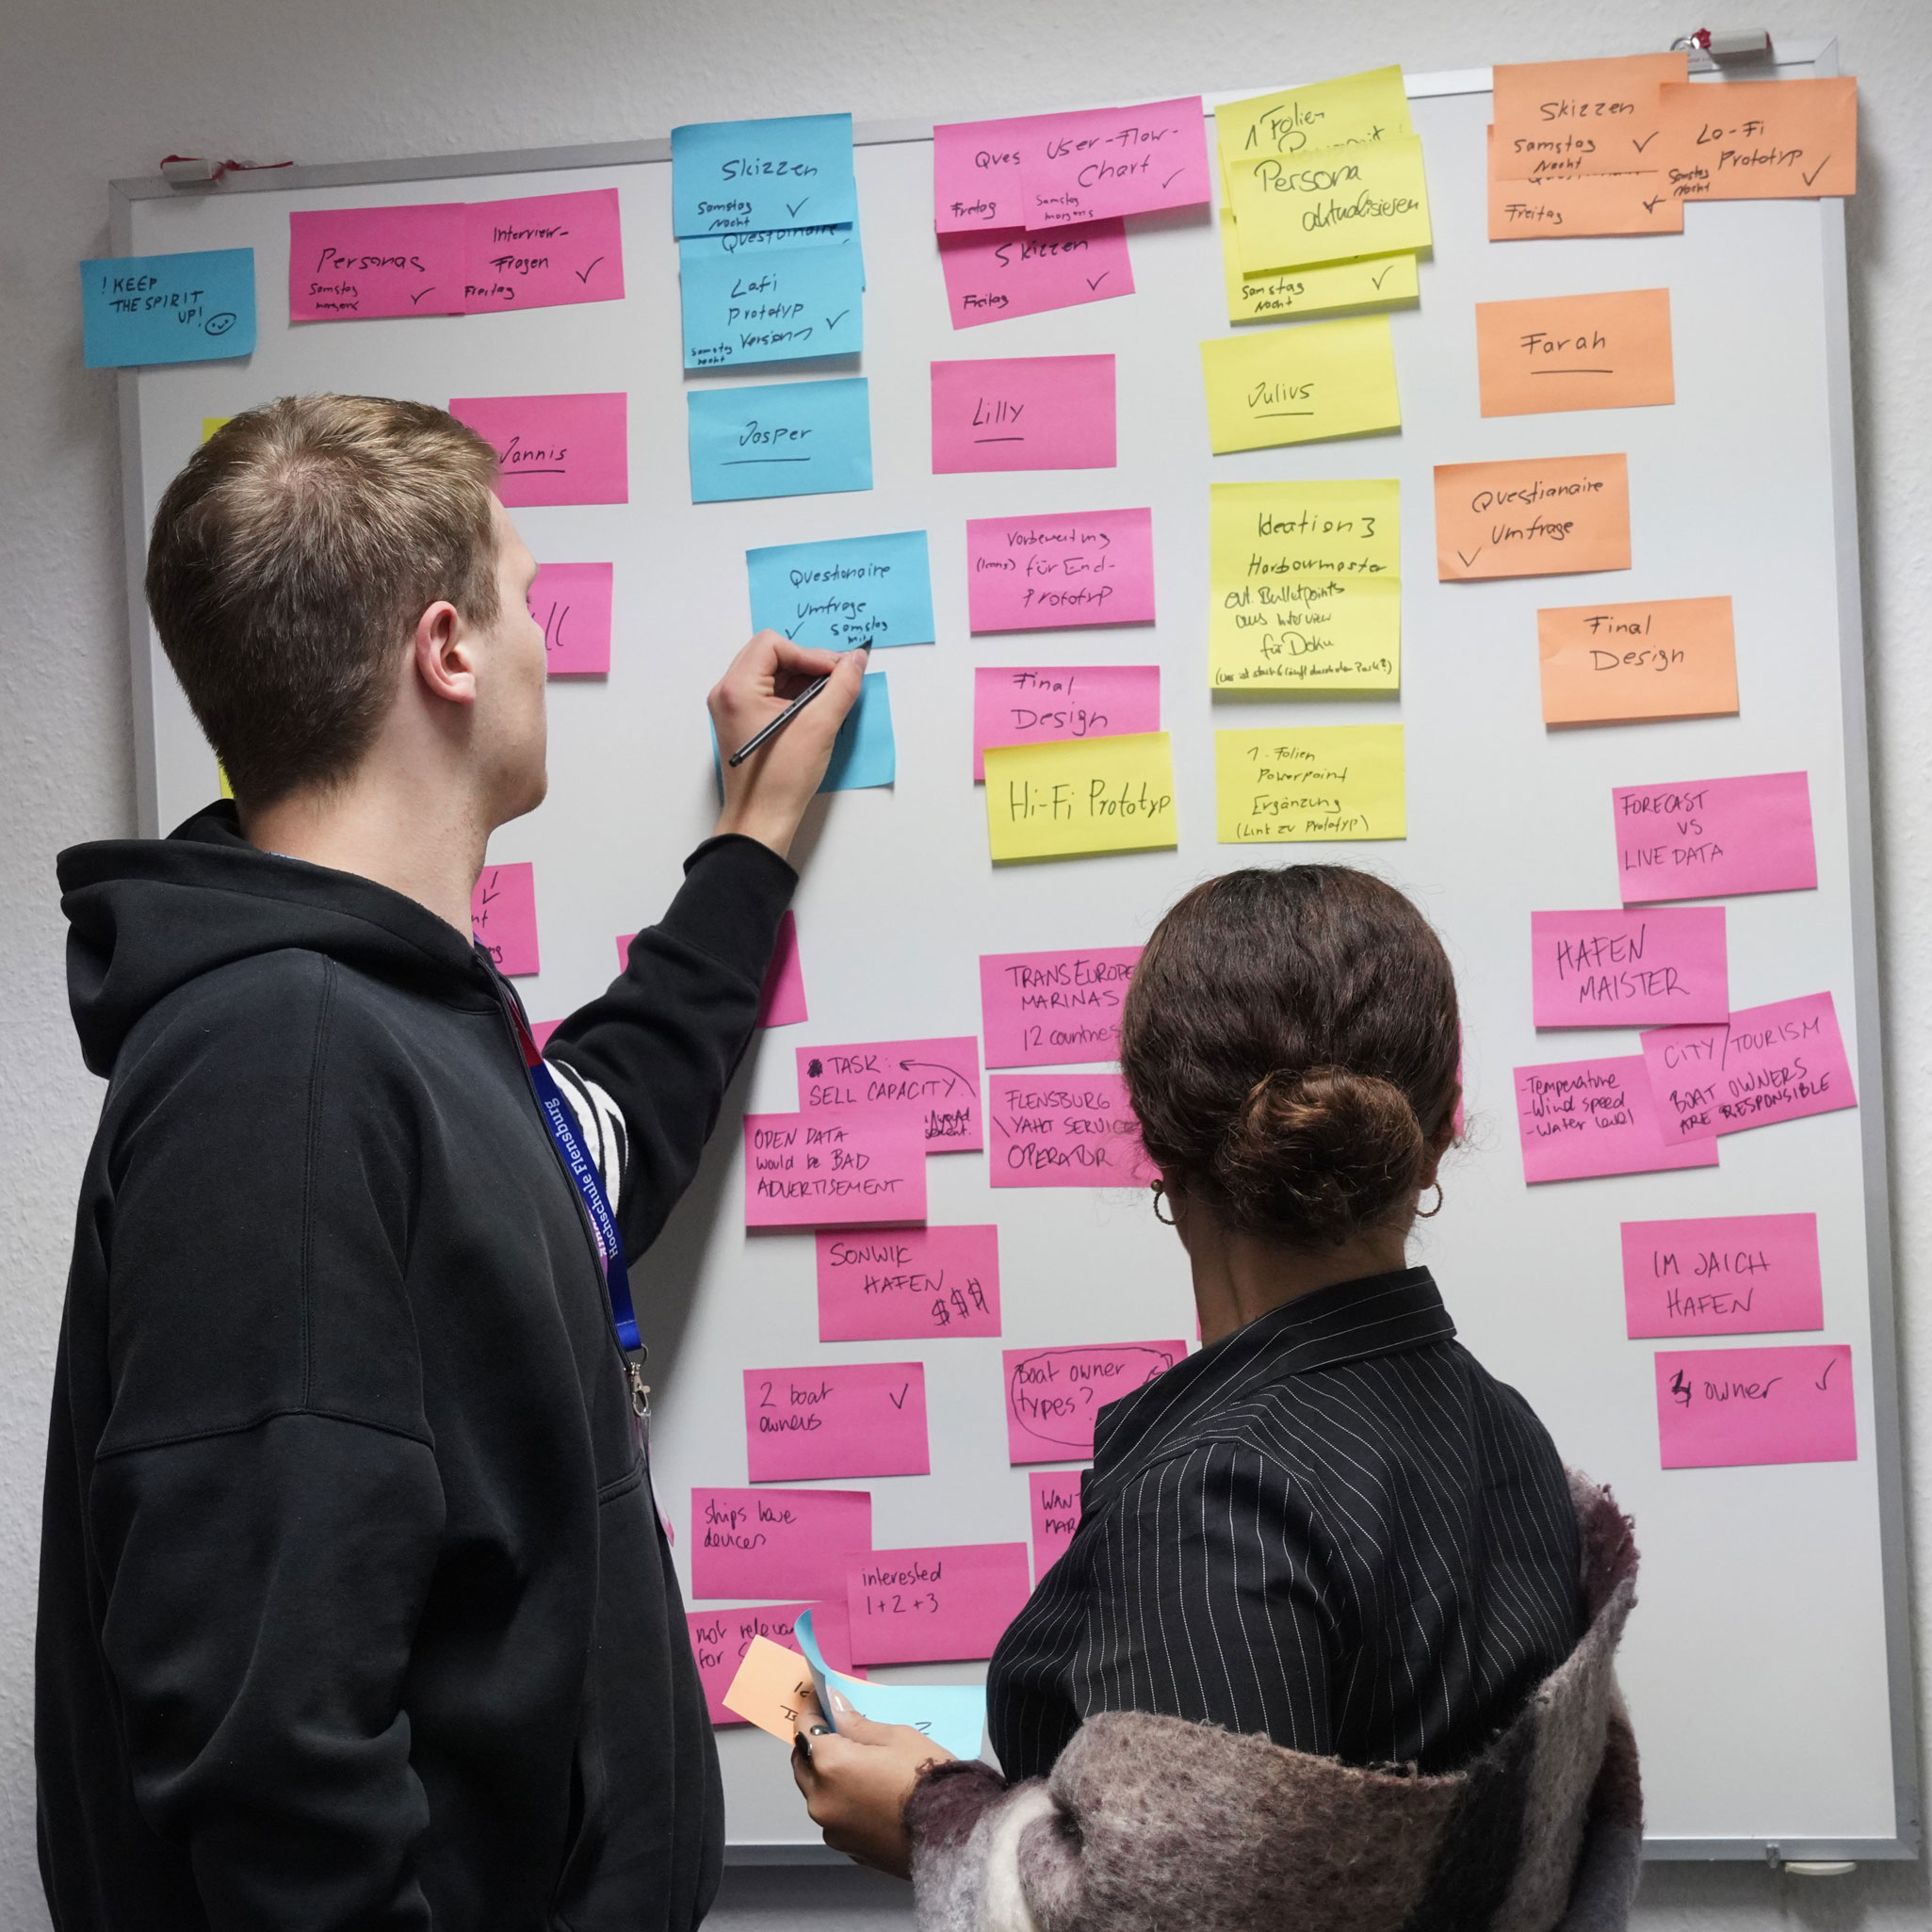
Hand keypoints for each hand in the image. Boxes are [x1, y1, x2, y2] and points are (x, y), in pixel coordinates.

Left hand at [709, 632, 867, 859]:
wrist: (761, 820)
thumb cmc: (782, 778)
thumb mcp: (820, 726)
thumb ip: (842, 686)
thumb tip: (856, 660)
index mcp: (736, 688)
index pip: (773, 644)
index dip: (810, 653)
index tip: (836, 672)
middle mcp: (727, 692)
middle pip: (770, 654)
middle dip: (807, 663)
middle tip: (837, 679)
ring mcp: (731, 708)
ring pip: (770, 673)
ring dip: (802, 678)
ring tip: (829, 696)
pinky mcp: (741, 722)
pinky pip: (768, 693)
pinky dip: (793, 694)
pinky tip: (815, 709)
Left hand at [791, 1689, 952, 1878]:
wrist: (954, 1835)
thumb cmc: (928, 1779)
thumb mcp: (896, 1737)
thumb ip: (857, 1724)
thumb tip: (836, 1708)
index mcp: (830, 1764)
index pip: (805, 1729)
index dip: (812, 1710)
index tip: (821, 1701)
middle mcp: (821, 1799)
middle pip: (802, 1764)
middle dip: (814, 1745)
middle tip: (837, 1731)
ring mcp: (832, 1828)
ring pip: (816, 1793)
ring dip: (826, 1776)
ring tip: (859, 1767)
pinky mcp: (847, 1848)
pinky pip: (834, 1817)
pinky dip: (842, 1802)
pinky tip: (869, 1797)